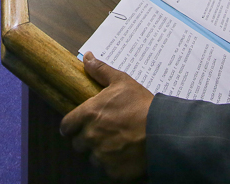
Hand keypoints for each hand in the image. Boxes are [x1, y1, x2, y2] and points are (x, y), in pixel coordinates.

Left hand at [59, 53, 151, 180]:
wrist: (163, 131)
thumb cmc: (142, 104)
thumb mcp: (122, 82)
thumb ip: (101, 71)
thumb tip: (87, 57)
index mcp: (89, 114)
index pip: (66, 126)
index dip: (71, 126)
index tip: (77, 126)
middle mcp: (91, 136)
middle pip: (79, 144)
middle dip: (88, 140)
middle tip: (104, 133)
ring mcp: (102, 156)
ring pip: (93, 158)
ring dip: (101, 153)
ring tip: (117, 144)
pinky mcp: (113, 171)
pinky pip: (108, 171)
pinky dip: (114, 166)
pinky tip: (126, 156)